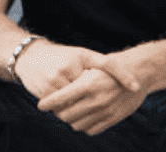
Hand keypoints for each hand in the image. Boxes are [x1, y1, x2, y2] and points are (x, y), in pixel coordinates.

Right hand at [13, 40, 139, 99]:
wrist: (29, 56)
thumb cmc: (60, 57)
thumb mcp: (80, 56)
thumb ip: (101, 66)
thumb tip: (126, 82)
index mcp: (80, 56)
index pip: (106, 64)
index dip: (122, 74)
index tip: (136, 86)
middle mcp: (69, 67)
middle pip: (90, 91)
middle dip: (96, 97)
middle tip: (104, 102)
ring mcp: (55, 80)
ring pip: (76, 104)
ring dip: (80, 108)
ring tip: (82, 106)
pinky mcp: (44, 92)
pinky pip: (61, 109)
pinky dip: (66, 110)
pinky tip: (66, 105)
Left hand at [37, 58, 148, 135]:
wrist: (139, 73)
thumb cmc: (112, 67)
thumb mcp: (92, 66)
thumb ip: (75, 80)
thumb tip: (56, 92)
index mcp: (88, 84)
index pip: (61, 98)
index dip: (48, 103)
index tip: (40, 105)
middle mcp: (96, 100)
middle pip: (66, 114)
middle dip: (58, 112)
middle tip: (55, 107)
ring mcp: (105, 112)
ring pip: (76, 124)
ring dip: (70, 119)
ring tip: (69, 110)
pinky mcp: (112, 120)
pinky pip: (91, 129)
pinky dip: (83, 124)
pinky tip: (82, 115)